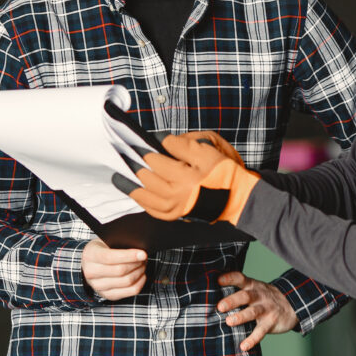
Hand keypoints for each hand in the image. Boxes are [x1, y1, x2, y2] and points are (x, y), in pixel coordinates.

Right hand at [82, 238, 146, 300]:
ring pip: (127, 281)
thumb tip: (138, 248)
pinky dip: (140, 282)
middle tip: (143, 257)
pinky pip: (130, 291)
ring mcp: (98, 286)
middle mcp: (91, 272)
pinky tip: (141, 275)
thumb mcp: (106, 240)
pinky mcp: (108, 295)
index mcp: (90, 255)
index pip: (110, 257)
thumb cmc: (103, 248)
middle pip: (120, 271)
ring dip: (139, 272)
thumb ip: (119, 242)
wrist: (91, 263)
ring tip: (142, 264)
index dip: (129, 256)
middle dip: (137, 263)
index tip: (143, 254)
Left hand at [113, 135, 258, 224]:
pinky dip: (141, 200)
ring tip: (118, 175)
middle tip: (121, 154)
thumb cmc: (225, 171)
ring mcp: (174, 207)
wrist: (237, 197)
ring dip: (130, 184)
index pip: (156, 158)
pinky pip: (151, 209)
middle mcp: (176, 194)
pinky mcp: (175, 215)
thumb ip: (183, 144)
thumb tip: (161, 140)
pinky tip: (135, 192)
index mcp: (185, 176)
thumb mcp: (209, 149)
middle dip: (133, 163)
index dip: (145, 148)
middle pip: (146, 176)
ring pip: (144, 195)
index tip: (136, 140)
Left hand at [217, 271, 298, 351]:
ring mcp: (266, 309)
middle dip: (232, 300)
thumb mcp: (256, 289)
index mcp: (253, 286)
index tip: (218, 280)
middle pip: (245, 296)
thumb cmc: (265, 298)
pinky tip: (244, 346)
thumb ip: (239, 291)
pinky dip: (252, 339)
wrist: (293, 304)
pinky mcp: (271, 322)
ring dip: (241, 317)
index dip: (230, 278)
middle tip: (220, 306)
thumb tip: (212, 298)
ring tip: (229, 322)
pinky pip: (261, 331)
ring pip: (253, 312)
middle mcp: (259, 296)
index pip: (241, 279)